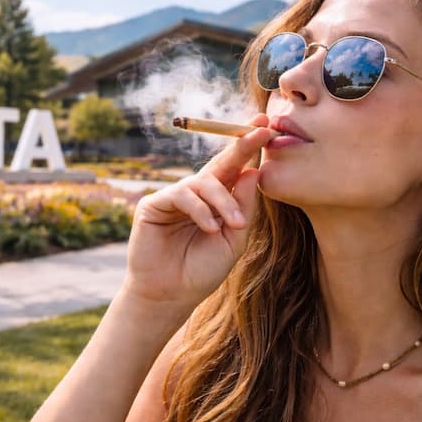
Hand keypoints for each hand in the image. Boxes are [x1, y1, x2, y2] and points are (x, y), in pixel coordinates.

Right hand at [122, 114, 272, 317]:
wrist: (172, 295)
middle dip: (241, 145)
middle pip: (221, 163)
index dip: (249, 147)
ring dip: (223, 201)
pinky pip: (182, 195)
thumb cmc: (202, 270)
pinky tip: (209, 227)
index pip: (236, 169)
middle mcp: (197, 194)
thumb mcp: (234, 239)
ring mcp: (175, 197)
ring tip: (233, 225)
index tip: (267, 126)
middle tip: (260, 131)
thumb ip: (244, 207)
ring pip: (204, 182)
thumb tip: (254, 170)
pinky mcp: (154, 204)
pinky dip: (200, 210)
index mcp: (218, 200)